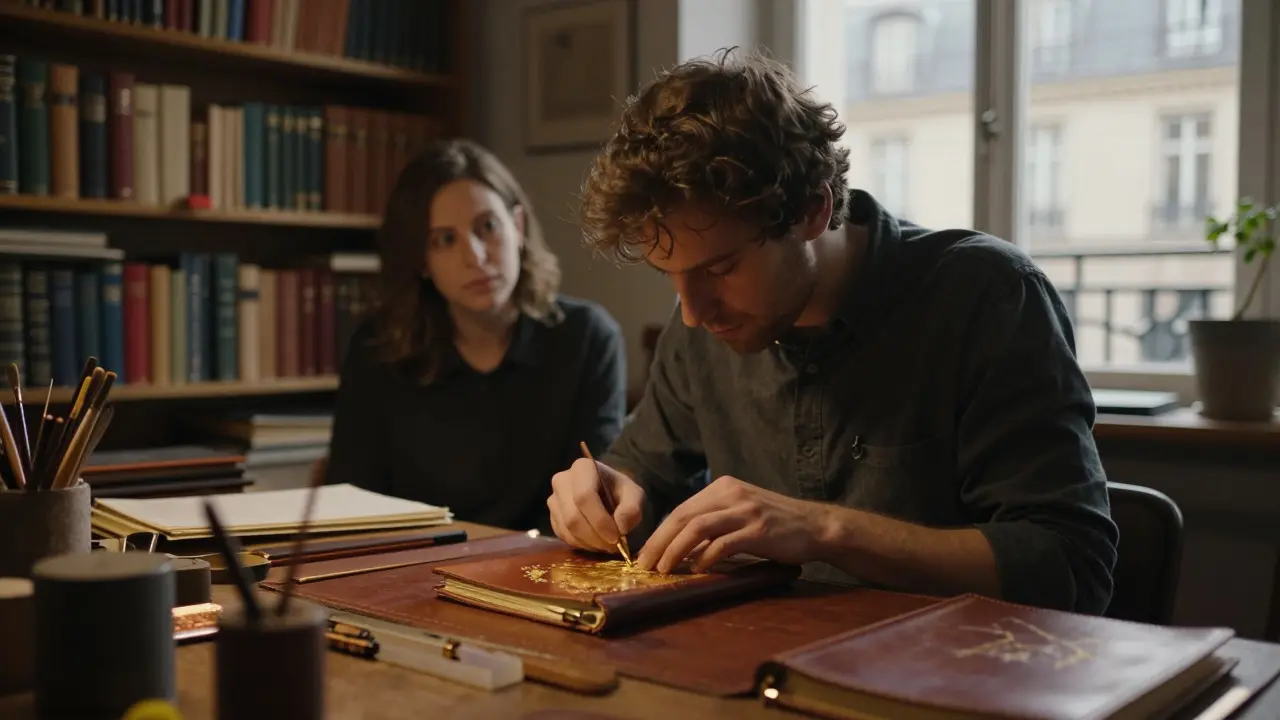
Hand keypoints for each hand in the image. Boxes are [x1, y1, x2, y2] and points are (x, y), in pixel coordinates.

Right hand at [548, 458, 645, 554]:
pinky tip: (595, 541)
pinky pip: (563, 536)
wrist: (608, 494)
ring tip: (607, 544)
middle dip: (595, 537)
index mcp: (582, 468)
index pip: (584, 497)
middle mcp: (562, 480)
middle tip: (614, 546)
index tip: (616, 537)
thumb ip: (632, 509)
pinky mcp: (552, 516)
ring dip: (589, 543)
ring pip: (567, 529)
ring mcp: (553, 499)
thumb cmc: (620, 492)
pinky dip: (581, 544)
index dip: (600, 521)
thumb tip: (621, 527)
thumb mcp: (635, 496)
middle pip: (573, 516)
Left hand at [636, 476, 831, 573]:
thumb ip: (712, 526)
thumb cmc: (776, 525)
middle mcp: (731, 493)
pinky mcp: (758, 529)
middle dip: (659, 542)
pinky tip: (698, 569)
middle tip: (644, 565)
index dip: (659, 533)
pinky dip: (706, 557)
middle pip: (683, 516)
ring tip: (663, 570)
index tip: (645, 555)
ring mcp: (745, 510)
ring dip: (675, 550)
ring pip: (697, 527)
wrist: (816, 526)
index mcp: (722, 487)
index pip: (681, 510)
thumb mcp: (739, 515)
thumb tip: (678, 550)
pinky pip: (723, 542)